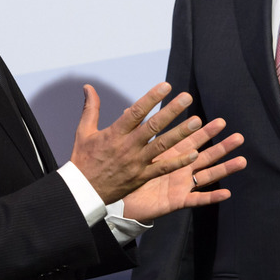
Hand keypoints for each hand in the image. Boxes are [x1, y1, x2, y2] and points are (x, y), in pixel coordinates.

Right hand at [70, 83, 201, 203]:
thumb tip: (88, 86)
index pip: (135, 112)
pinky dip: (178, 162)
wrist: (82, 193)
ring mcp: (136, 163)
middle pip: (153, 126)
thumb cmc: (83, 160)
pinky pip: (162, 169)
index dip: (151, 98)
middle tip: (187, 97)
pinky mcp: (141, 178)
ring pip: (162, 146)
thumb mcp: (84, 132)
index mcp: (114, 134)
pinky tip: (194, 154)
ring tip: (197, 121)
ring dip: (180, 133)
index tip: (166, 85)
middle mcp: (127, 147)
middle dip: (171, 111)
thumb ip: (91, 108)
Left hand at [123, 118, 245, 222]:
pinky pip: (197, 199)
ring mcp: (182, 185)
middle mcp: (182, 169)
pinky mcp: (178, 201)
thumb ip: (135, 131)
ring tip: (242, 161)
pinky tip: (227, 193)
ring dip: (225, 168)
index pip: (193, 141)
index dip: (206, 132)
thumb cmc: (128, 174)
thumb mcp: (133, 150)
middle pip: (206, 155)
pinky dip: (212, 197)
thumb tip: (127, 108)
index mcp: (173, 155)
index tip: (221, 122)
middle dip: (223, 146)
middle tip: (239, 137)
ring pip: (208, 175)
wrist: (122, 201)